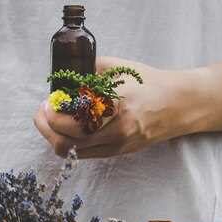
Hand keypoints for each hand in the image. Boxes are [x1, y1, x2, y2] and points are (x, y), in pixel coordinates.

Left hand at [34, 56, 208, 157]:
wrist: (178, 103)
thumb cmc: (147, 82)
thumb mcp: (117, 68)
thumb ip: (87, 71)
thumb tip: (60, 78)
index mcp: (115, 105)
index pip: (70, 121)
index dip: (50, 113)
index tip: (47, 101)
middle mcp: (116, 130)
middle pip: (65, 142)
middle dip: (46, 127)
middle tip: (43, 112)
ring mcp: (118, 145)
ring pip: (72, 152)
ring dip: (56, 136)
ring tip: (53, 119)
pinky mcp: (119, 153)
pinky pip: (85, 153)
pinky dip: (71, 141)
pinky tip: (70, 126)